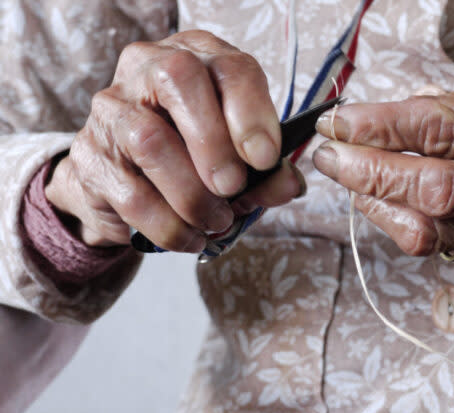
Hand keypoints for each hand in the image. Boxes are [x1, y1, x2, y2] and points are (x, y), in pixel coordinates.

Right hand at [45, 30, 303, 251]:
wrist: (128, 191)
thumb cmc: (195, 164)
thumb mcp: (239, 162)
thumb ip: (266, 173)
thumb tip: (290, 185)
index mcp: (198, 59)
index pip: (229, 66)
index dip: (252, 112)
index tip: (266, 159)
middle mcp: (147, 70)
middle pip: (179, 80)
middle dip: (214, 142)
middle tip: (233, 188)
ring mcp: (111, 110)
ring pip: (149, 139)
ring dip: (192, 193)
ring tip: (216, 221)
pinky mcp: (89, 156)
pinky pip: (130, 192)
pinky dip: (168, 225)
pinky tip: (190, 238)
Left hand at [313, 84, 453, 277]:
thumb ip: (453, 106)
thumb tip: (381, 116)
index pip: (448, 129)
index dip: (383, 127)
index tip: (339, 122)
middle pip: (435, 188)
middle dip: (368, 171)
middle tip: (330, 154)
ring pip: (428, 227)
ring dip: (372, 200)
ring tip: (346, 174)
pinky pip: (433, 245)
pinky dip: (392, 221)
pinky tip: (376, 199)